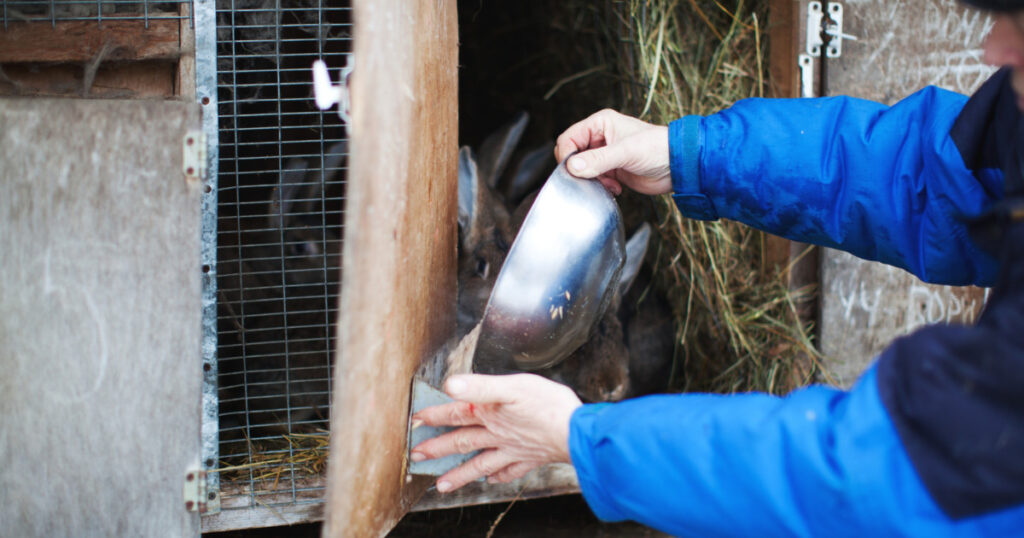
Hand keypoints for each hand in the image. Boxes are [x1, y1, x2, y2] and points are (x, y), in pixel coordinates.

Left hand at [410, 373, 582, 492]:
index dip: (435, 415)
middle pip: (462, 442)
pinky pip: (510, 471)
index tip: (416, 420)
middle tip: (417, 457)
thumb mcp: (512, 386)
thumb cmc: (547, 406)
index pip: (456, 414)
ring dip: (460, 474)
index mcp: (490, 415)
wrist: (575, 433)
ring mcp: (513, 450)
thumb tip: (450, 385)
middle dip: (438, 449)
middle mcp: (498, 435)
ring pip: (480, 464)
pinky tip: (492, 480)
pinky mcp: (530, 458)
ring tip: (442, 485)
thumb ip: (480, 387)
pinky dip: (499, 477)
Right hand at [555, 109, 671, 195]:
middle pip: (572, 154)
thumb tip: (573, 167)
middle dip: (579, 169)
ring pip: (582, 169)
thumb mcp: (626, 152)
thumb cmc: (658, 148)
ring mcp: (606, 155)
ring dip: (591, 179)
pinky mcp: (612, 170)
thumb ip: (598, 160)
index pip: (569, 138)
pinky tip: (615, 187)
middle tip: (591, 177)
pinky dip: (600, 186)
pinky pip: (594, 179)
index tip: (573, 169)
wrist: (678, 166)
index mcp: (600, 123)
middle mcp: (600, 137)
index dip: (567, 154)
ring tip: (608, 182)